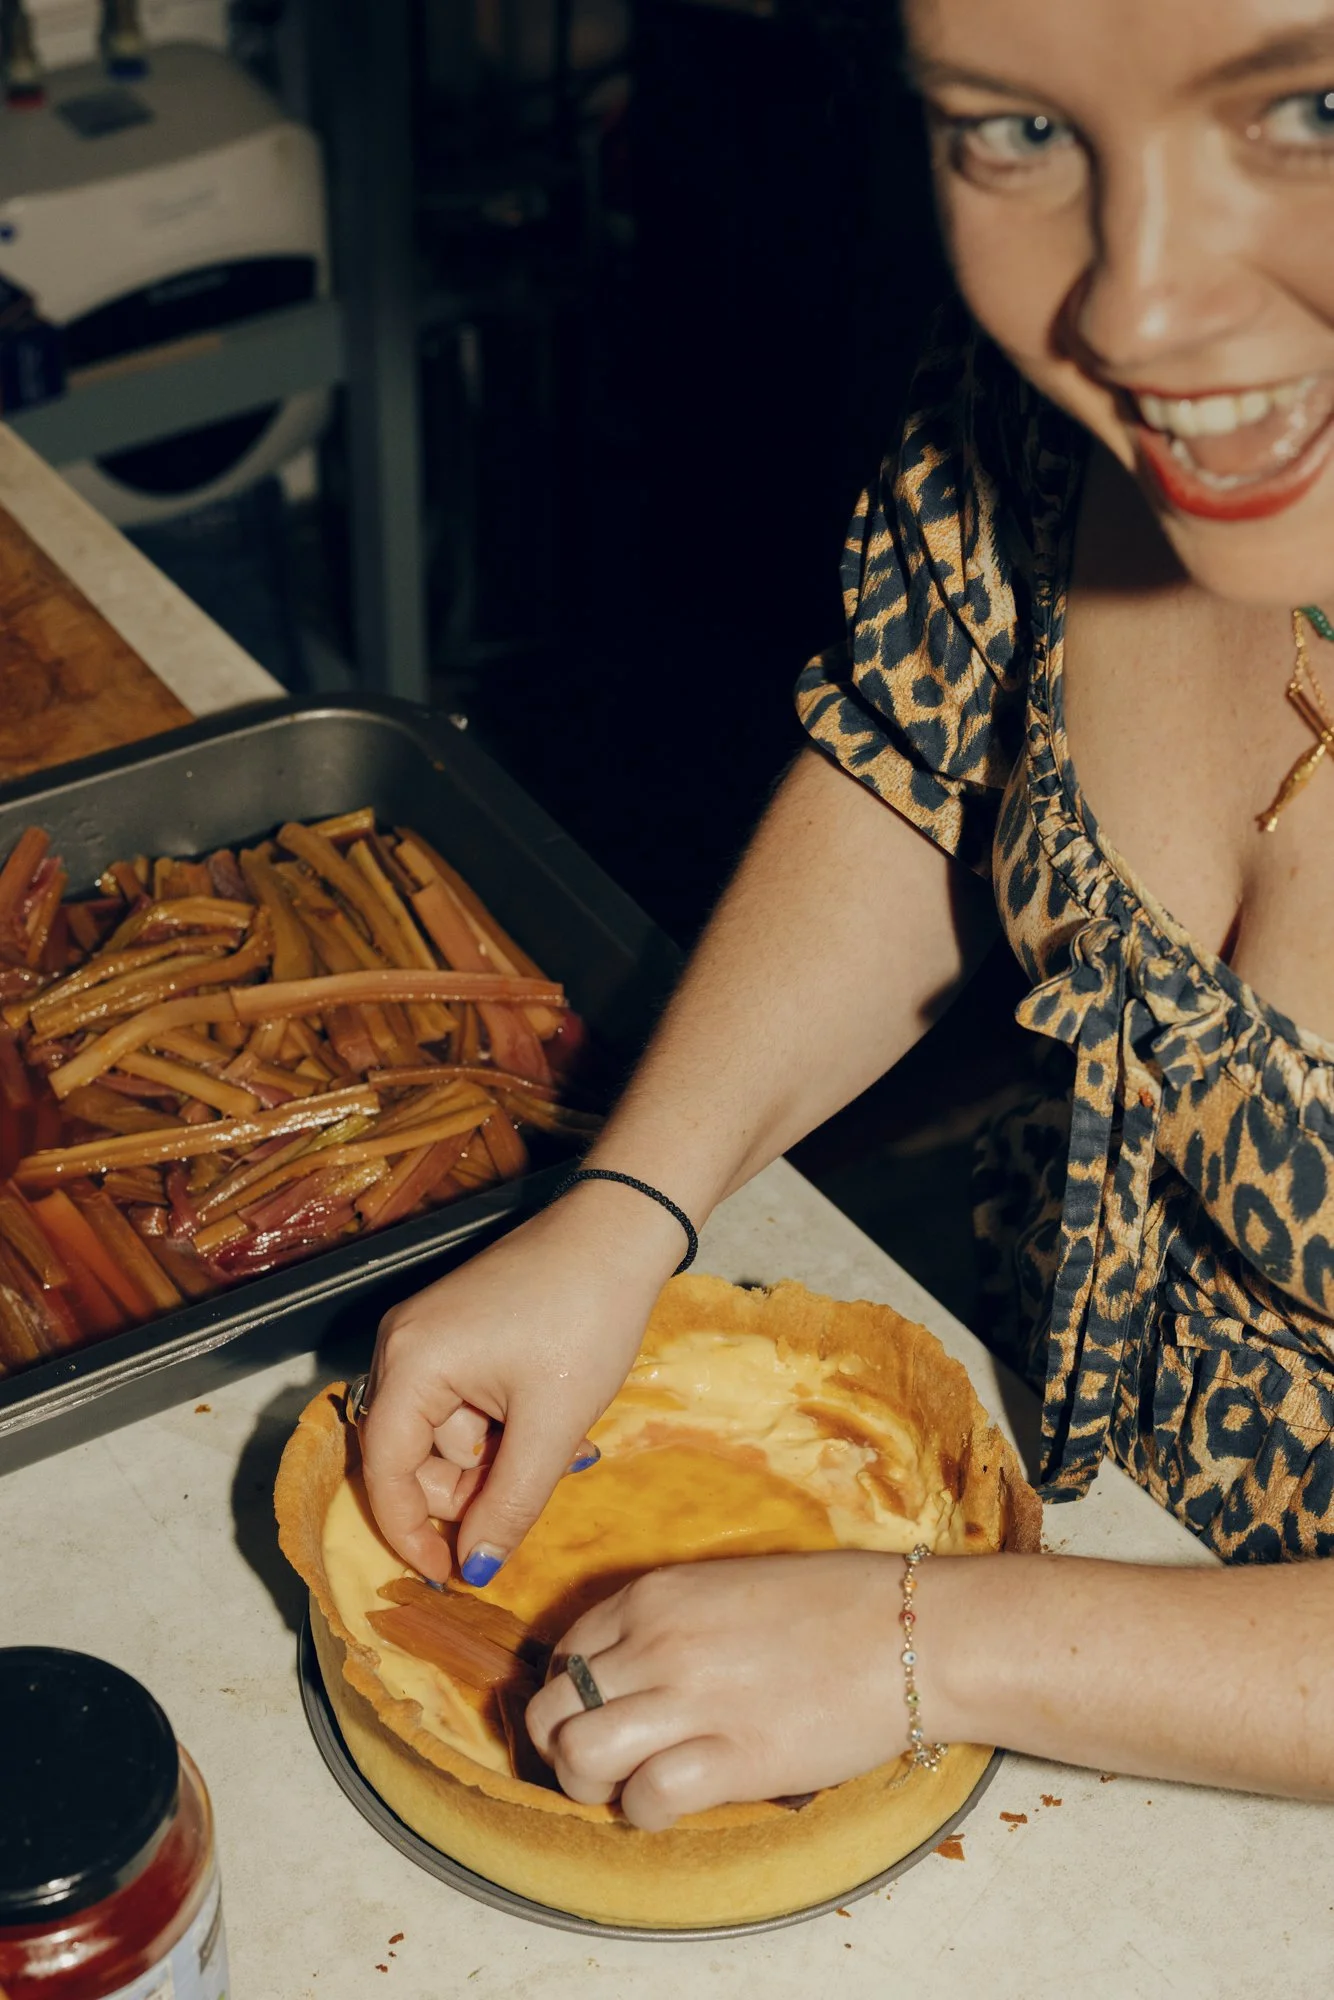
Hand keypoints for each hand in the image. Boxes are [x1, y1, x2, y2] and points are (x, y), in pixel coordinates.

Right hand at [360, 1185, 683, 1582]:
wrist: (620, 1230)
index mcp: (410, 1364)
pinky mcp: (456, 1326)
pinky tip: (549, 1416)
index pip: (384, 1472)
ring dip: (494, 1453)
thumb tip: (473, 1569)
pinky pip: (459, 1399)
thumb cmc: (586, 1318)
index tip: (449, 1572)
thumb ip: (509, 1504)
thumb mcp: (552, 1424)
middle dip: (471, 1482)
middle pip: (411, 1453)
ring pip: (441, 1431)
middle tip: (538, 1478)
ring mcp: (427, 1332)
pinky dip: (499, 1422)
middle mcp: (402, 1345)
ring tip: (561, 1438)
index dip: (410, 1532)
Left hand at [525, 1552, 908, 1829]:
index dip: (571, 1696)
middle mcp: (657, 1642)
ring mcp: (691, 1699)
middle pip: (553, 1709)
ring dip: (591, 1785)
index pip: (564, 1654)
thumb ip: (672, 1620)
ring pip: (577, 1755)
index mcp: (655, 1595)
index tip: (600, 1716)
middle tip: (602, 1765)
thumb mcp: (728, 1585)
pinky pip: (644, 1797)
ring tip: (630, 1787)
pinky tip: (674, 1803)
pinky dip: (645, 1812)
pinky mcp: (732, 1758)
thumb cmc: (836, 1605)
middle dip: (560, 1747)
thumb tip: (634, 1668)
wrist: (913, 1632)